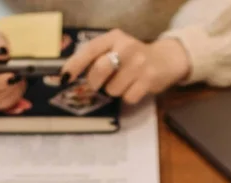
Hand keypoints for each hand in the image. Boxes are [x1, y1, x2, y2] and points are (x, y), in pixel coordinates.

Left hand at [60, 32, 189, 104]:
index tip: (64, 78)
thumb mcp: (115, 49)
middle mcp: (126, 47)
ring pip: (112, 89)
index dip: (75, 64)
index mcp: (114, 37)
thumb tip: (70, 76)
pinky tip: (135, 87)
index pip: (90, 50)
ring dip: (115, 90)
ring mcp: (138, 64)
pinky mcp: (148, 79)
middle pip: (99, 71)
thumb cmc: (133, 57)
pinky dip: (128, 97)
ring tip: (125, 82)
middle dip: (95, 82)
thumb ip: (96, 57)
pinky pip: (127, 98)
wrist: (166, 59)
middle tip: (100, 83)